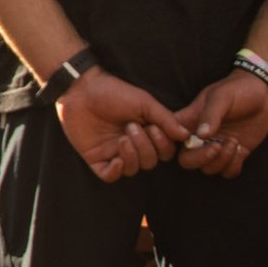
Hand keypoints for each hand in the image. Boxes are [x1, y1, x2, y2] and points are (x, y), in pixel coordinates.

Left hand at [55, 68, 187, 182]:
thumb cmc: (113, 92)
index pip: (165, 151)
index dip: (163, 145)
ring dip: (132, 156)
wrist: (82, 90)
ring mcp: (114, 152)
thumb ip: (165, 119)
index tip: (154, 128)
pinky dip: (116, 171)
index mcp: (147, 132)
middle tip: (132, 127)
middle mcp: (133, 144)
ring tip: (123, 137)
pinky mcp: (96, 159)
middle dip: (145, 147)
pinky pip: (110, 176)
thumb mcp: (144, 102)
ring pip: (133, 169)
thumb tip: (186, 135)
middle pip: (150, 162)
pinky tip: (116, 159)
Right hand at [170, 71, 267, 176]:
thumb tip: (201, 135)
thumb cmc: (238, 89)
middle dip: (201, 159)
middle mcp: (201, 137)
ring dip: (221, 161)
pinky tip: (241, 150)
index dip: (167, 144)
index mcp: (190, 121)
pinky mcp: (235, 154)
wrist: (264, 92)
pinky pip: (227, 172)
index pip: (169, 136)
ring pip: (208, 169)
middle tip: (218, 146)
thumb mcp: (222, 96)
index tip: (186, 139)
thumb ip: (211, 115)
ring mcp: (217, 147)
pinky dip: (233, 166)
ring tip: (234, 142)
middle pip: (187, 160)